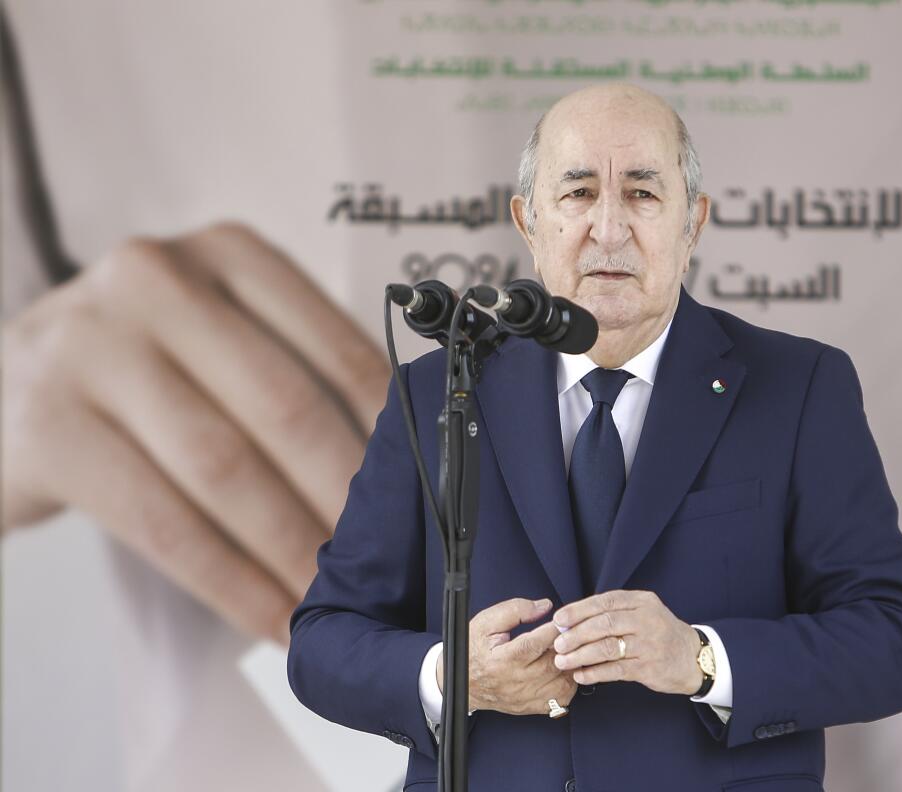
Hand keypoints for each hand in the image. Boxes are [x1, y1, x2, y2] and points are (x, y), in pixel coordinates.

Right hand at [1, 222, 389, 643]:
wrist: (4, 389)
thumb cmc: (146, 369)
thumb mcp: (220, 335)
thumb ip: (298, 371)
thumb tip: (402, 467)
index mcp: (227, 253)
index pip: (336, 348)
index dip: (388, 434)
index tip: (425, 494)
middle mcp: (157, 280)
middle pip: (285, 407)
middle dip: (344, 499)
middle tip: (388, 560)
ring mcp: (92, 346)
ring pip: (225, 467)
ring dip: (292, 549)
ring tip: (334, 598)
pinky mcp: (47, 426)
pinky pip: (163, 522)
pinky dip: (229, 582)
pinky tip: (269, 616)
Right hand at [436, 597, 576, 715]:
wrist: (461, 682)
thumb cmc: (473, 650)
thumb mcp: (487, 621)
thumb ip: (516, 609)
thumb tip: (544, 606)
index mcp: (503, 659)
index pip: (537, 643)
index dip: (554, 629)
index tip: (563, 620)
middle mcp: (516, 681)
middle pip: (553, 663)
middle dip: (567, 646)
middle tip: (571, 634)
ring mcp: (525, 697)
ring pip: (562, 682)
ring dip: (570, 665)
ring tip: (569, 651)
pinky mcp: (531, 706)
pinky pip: (562, 698)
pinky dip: (568, 682)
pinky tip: (563, 669)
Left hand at [552, 590, 702, 695]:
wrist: (692, 658)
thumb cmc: (659, 633)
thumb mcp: (643, 612)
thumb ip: (614, 613)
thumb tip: (572, 621)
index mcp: (642, 601)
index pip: (605, 602)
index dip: (579, 610)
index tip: (559, 620)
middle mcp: (646, 620)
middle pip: (604, 624)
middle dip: (576, 634)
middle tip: (557, 643)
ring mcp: (649, 644)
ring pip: (607, 647)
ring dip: (581, 655)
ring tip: (563, 661)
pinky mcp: (649, 667)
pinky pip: (615, 670)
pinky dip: (594, 673)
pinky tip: (580, 675)